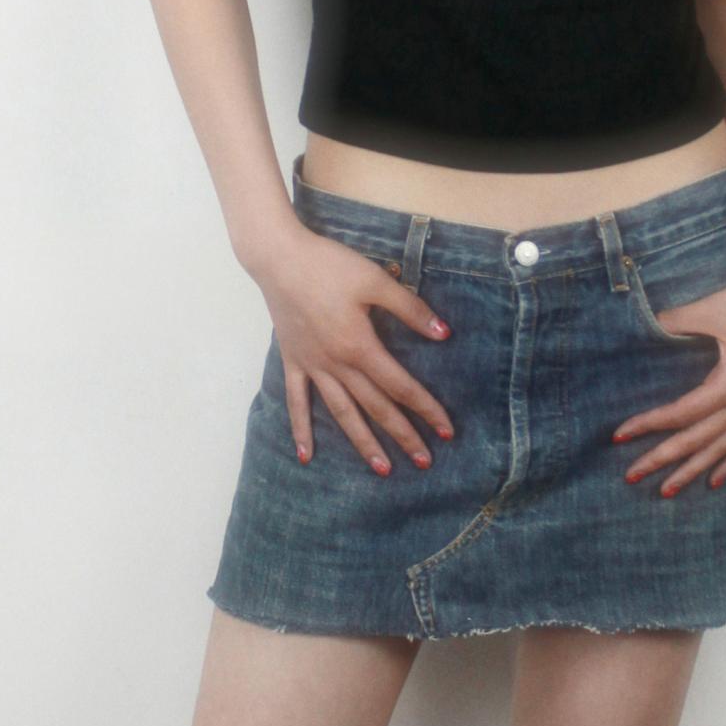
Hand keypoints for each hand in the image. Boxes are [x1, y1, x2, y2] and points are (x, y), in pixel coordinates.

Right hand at [253, 222, 455, 473]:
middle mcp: (336, 364)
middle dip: (403, 435)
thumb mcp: (375, 280)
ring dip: (363, 442)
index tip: (446, 430)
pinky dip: (301, 429)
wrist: (279, 257)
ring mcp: (312, 366)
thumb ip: (410, 309)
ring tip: (382, 468)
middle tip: (425, 462)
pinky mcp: (293, 361)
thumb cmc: (329, 265)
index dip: (426, 409)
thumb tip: (443, 334)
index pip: (401, 386)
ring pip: (342, 413)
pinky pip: (297, 402)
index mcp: (360, 346)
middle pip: (376, 407)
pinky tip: (307, 456)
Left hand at [612, 270, 725, 493]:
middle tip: (632, 475)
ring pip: (723, 448)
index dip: (649, 425)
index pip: (682, 413)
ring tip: (668, 490)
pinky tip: (714, 480)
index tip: (621, 435)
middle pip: (699, 439)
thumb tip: (645, 326)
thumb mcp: (711, 309)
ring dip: (694, 470)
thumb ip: (675, 321)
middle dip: (663, 459)